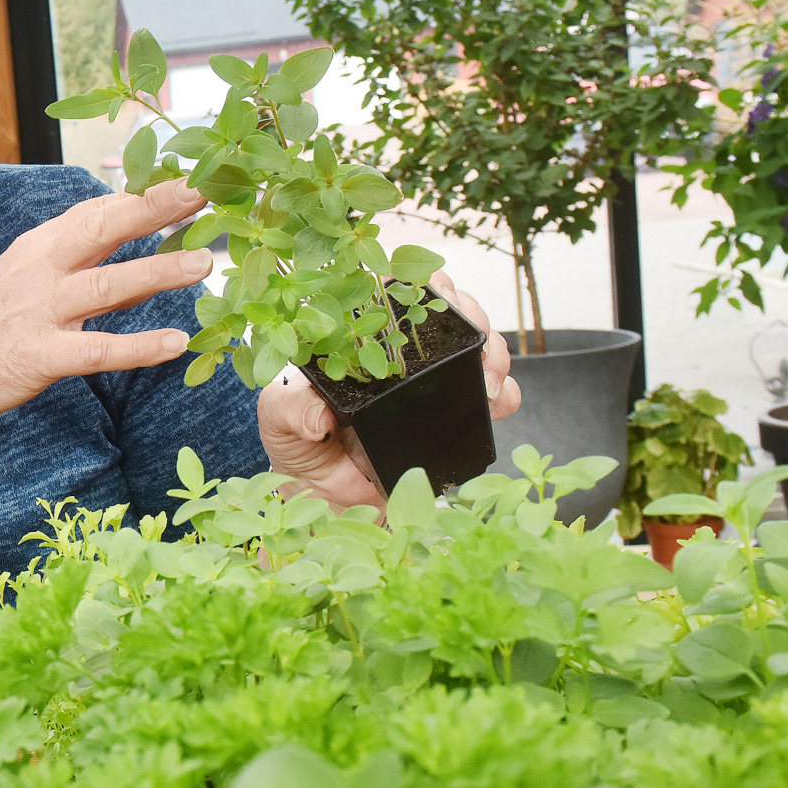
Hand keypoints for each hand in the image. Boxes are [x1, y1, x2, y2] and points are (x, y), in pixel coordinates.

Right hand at [0, 180, 214, 429]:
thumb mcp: (27, 274)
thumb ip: (80, 255)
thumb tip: (135, 232)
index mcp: (40, 247)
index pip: (99, 210)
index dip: (145, 193)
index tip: (192, 176)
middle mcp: (40, 271)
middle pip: (103, 229)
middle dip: (154, 208)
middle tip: (203, 192)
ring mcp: (40, 313)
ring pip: (107, 286)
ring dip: (157, 273)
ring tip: (203, 265)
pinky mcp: (40, 357)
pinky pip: (97, 351)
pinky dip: (138, 347)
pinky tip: (175, 343)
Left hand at [255, 271, 521, 509]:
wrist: (330, 507)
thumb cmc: (299, 451)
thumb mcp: (281, 422)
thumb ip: (291, 408)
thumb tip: (320, 412)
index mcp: (361, 340)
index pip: (395, 294)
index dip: (418, 281)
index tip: (430, 289)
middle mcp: (402, 357)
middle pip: (448, 313)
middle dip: (470, 313)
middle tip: (473, 339)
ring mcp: (432, 385)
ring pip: (478, 347)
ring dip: (494, 351)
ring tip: (487, 375)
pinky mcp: (454, 419)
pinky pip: (494, 397)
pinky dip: (506, 393)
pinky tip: (497, 400)